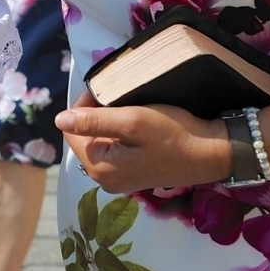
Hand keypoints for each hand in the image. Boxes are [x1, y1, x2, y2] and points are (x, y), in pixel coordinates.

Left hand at [54, 91, 230, 193]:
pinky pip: (115, 146)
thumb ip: (93, 121)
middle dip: (96, 113)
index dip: (83, 106)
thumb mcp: (132, 121)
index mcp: (100, 169)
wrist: (212, 152)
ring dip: (110, 120)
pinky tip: (137, 121)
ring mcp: (120, 178)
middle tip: (118, 96)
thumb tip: (58, 120)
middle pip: (85, 136)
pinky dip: (122, 131)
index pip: (72, 130)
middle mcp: (105, 179)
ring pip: (100, 139)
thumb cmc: (173, 134)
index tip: (104, 91)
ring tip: (130, 106)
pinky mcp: (133, 172)